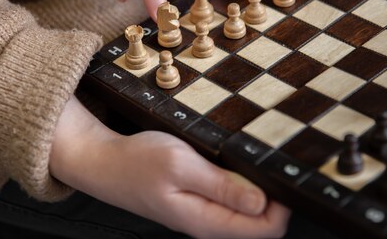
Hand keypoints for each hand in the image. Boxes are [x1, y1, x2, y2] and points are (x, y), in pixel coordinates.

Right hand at [50, 98, 289, 238]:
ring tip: (248, 156)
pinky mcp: (195, 201)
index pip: (266, 229)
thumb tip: (262, 202)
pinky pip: (228, 199)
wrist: (104, 163)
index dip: (282, 204)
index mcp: (206, 220)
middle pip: (260, 222)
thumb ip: (222, 186)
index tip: (279, 171)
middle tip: (266, 159)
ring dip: (254, 186)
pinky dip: (237, 181)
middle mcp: (207, 223)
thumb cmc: (136, 163)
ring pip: (244, 209)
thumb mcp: (181, 166)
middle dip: (272, 194)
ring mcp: (201, 213)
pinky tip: (231, 160)